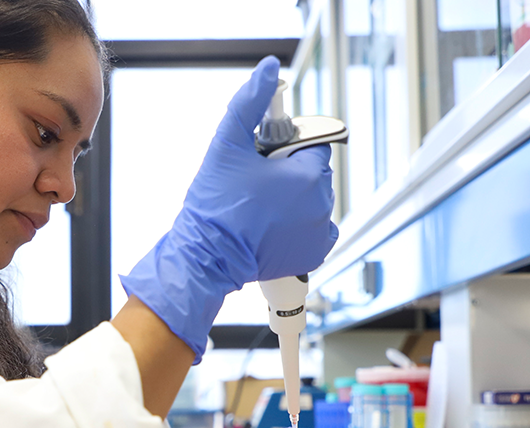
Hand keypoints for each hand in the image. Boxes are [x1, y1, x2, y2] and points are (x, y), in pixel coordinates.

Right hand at [120, 56, 337, 361]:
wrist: (207, 257)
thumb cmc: (215, 203)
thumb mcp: (227, 144)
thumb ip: (249, 102)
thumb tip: (269, 68)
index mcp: (308, 173)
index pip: (312, 144)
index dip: (286, 148)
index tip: (263, 160)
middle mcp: (322, 202)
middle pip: (312, 173)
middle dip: (290, 174)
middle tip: (255, 186)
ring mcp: (320, 231)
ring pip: (313, 200)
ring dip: (295, 199)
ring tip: (260, 209)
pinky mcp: (314, 253)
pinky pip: (316, 230)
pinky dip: (300, 227)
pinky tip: (273, 227)